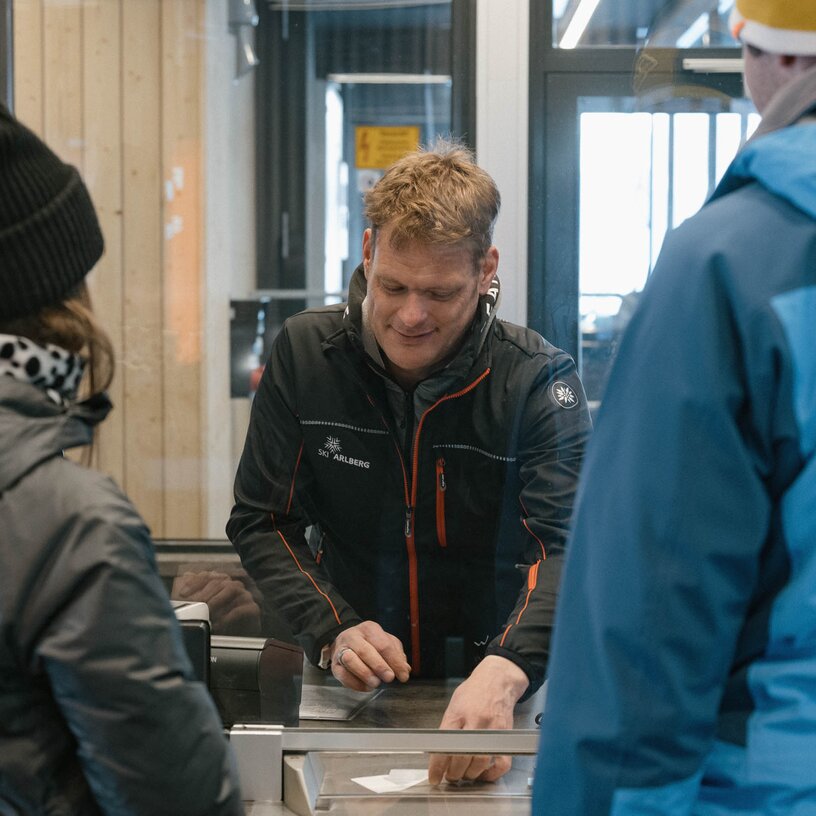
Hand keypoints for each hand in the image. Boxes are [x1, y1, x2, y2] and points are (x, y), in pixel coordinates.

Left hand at [172, 571, 261, 635]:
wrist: (233, 641)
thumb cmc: (213, 624)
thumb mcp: (197, 609)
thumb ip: (190, 593)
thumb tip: (184, 576)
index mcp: (219, 582)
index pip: (207, 575)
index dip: (194, 582)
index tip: (182, 594)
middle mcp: (232, 585)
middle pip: (219, 581)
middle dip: (204, 593)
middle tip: (193, 605)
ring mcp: (244, 595)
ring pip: (232, 588)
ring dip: (217, 600)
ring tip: (206, 612)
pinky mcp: (253, 609)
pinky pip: (242, 608)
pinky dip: (228, 615)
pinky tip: (217, 624)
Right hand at [329, 620, 410, 690]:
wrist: (345, 642)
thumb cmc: (370, 643)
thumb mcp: (386, 642)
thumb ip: (397, 654)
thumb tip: (405, 669)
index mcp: (369, 628)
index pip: (384, 644)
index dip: (395, 662)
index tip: (403, 676)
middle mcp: (353, 636)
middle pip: (365, 651)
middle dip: (379, 666)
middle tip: (390, 678)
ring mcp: (342, 650)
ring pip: (351, 660)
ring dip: (365, 674)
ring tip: (376, 683)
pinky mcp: (335, 665)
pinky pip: (343, 675)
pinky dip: (356, 684)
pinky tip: (367, 686)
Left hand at [428, 655, 527, 784]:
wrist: (498, 679)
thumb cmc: (474, 691)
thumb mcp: (455, 703)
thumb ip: (448, 727)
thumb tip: (438, 752)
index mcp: (458, 713)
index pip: (444, 745)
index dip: (437, 766)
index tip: (434, 777)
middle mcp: (475, 721)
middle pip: (461, 757)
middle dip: (453, 773)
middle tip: (450, 776)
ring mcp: (492, 729)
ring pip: (480, 763)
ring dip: (470, 775)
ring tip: (464, 774)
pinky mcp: (505, 736)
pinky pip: (501, 763)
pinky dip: (492, 774)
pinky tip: (483, 774)